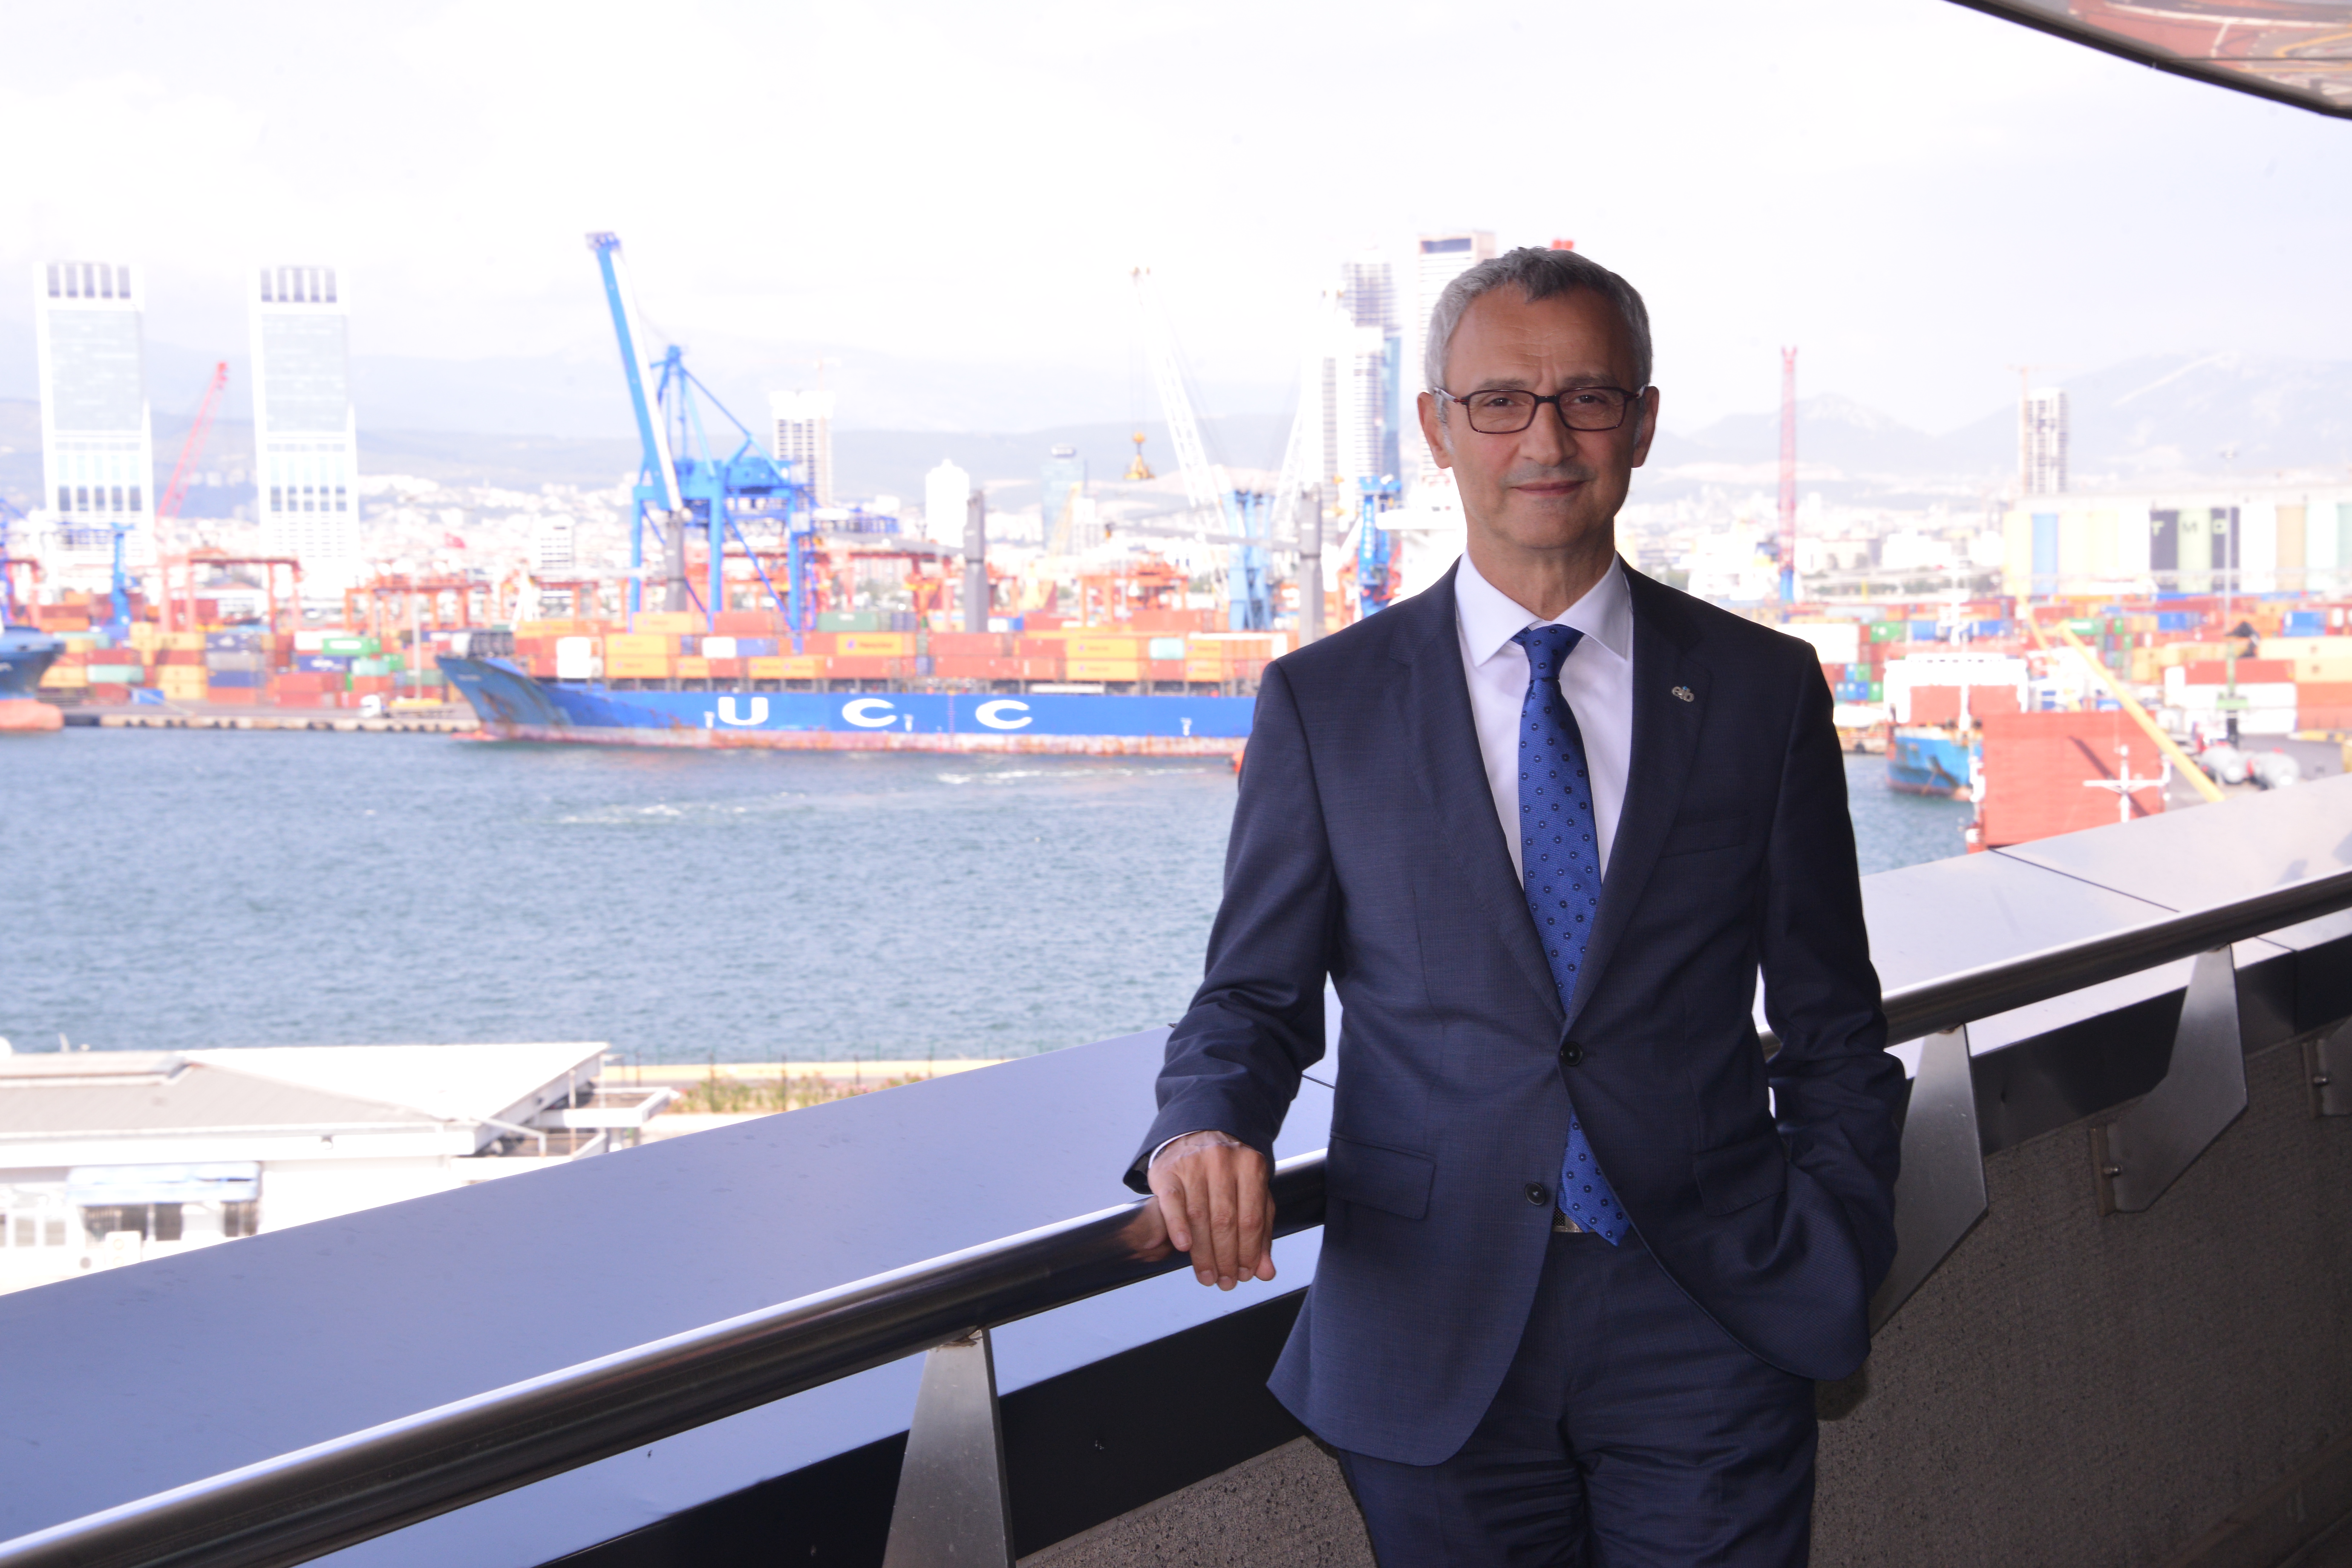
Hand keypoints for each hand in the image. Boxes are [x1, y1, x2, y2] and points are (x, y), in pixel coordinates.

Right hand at [1147, 1131, 1277, 1290]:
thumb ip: (1261, 1233)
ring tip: (1208, 1276)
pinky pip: (1173, 1202)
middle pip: (1226, 1220)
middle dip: (1226, 1258)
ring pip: (1200, 1216)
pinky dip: (1178, 1226)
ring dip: (1203, 1253)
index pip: (1252, 1218)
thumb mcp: (1252, 1195)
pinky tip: (1183, 1247)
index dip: (1249, 1252)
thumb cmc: (1229, 1173)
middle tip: (1225, 1282)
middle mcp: (1224, 1160)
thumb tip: (1266, 1272)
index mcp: (1251, 1165)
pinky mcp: (1169, 1170)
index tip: (1246, 1275)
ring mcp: (1194, 1163)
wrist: (1197, 1135)